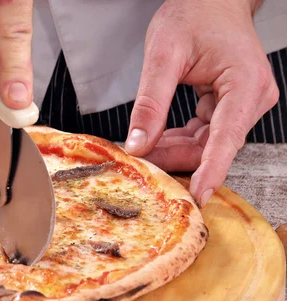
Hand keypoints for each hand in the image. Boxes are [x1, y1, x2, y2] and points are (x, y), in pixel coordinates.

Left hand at [125, 0, 278, 205]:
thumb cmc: (193, 15)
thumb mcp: (163, 56)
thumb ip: (151, 103)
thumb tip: (138, 144)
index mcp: (245, 83)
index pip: (227, 137)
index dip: (211, 169)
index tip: (199, 194)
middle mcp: (251, 98)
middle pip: (214, 145)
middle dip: (176, 158)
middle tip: (141, 165)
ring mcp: (243, 104)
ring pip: (207, 143)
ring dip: (174, 150)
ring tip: (142, 151)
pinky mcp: (230, 106)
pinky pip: (204, 133)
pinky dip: (178, 139)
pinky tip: (155, 140)